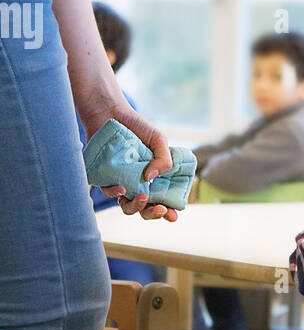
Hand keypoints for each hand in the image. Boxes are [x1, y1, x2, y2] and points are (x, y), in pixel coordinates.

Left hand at [82, 100, 178, 222]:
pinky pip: (108, 192)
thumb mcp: (159, 140)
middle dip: (153, 213)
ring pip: (127, 206)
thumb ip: (164, 159)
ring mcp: (121, 182)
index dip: (168, 211)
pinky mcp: (104, 178)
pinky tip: (122, 188)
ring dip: (136, 207)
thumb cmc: (138, 127)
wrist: (111, 113)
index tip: (173, 215)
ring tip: (143, 197)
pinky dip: (115, 192)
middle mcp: (137, 184)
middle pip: (145, 209)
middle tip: (161, 208)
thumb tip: (150, 178)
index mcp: (154, 178)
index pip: (162, 200)